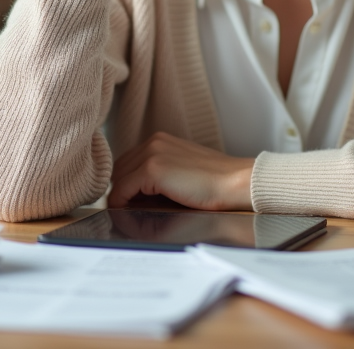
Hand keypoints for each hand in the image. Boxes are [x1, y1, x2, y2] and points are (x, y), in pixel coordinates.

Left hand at [108, 132, 254, 210]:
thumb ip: (159, 177)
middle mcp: (153, 142)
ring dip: (121, 197)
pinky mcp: (152, 169)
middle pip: (120, 169)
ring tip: (129, 213)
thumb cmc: (215, 183)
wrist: (234, 183)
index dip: (126, 183)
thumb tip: (136, 195)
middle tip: (128, 209)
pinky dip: (121, 202)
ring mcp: (151, 153)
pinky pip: (122, 189)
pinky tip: (129, 212)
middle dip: (121, 190)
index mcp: (160, 140)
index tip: (128, 201)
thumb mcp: (181, 172)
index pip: (128, 162)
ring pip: (118, 178)